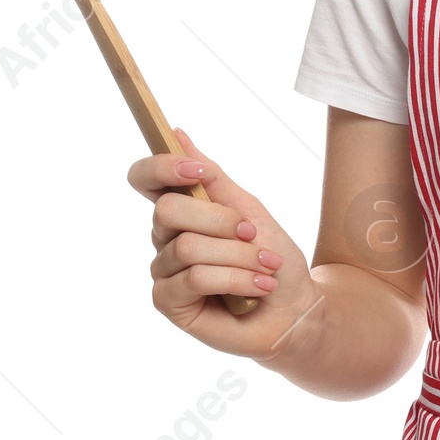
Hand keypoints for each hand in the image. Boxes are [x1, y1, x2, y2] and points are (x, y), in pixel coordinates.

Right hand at [127, 128, 322, 358]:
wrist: (294, 307)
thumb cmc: (271, 257)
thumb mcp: (249, 209)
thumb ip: (213, 177)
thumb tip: (178, 133)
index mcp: (182, 211)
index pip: (145, 178)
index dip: (161, 167)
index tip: (198, 171)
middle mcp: (165, 239)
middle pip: (168, 210)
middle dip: (221, 221)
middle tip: (252, 235)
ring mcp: (164, 271)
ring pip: (188, 247)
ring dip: (239, 256)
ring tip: (265, 268)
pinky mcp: (168, 302)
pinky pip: (194, 279)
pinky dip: (236, 280)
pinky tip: (257, 289)